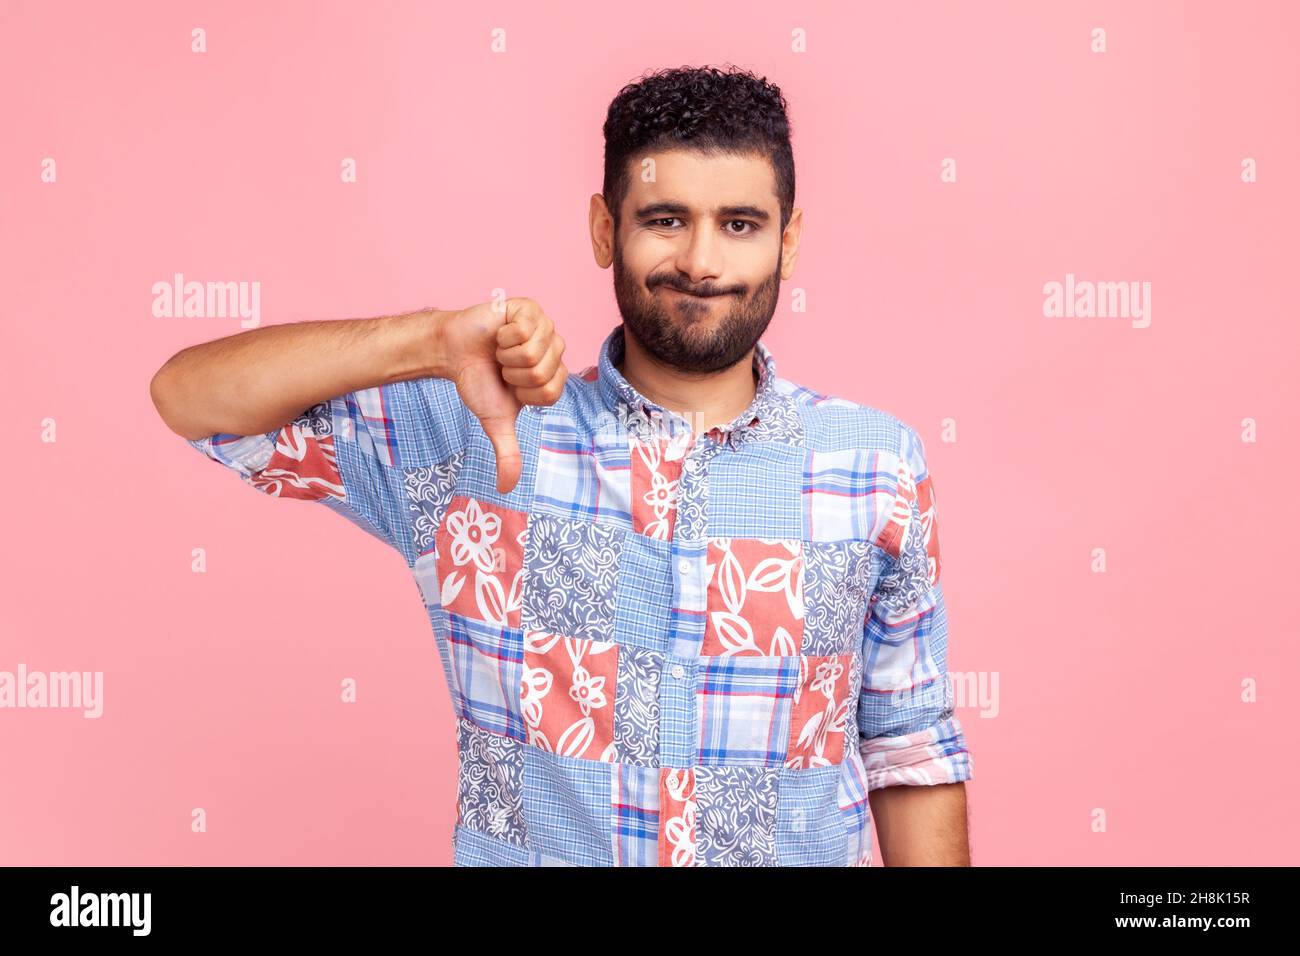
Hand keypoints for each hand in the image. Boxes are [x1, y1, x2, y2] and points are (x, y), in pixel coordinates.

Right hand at [438, 298, 567, 493]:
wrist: (453, 352)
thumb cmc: (478, 382)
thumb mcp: (495, 421)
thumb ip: (508, 453)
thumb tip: (506, 489)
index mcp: (554, 376)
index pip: (551, 392)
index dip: (523, 392)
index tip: (510, 385)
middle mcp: (555, 351)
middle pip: (542, 372)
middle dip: (513, 373)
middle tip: (502, 366)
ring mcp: (545, 327)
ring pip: (534, 351)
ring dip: (507, 354)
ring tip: (500, 350)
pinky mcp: (529, 308)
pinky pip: (525, 328)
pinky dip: (504, 335)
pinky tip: (499, 333)